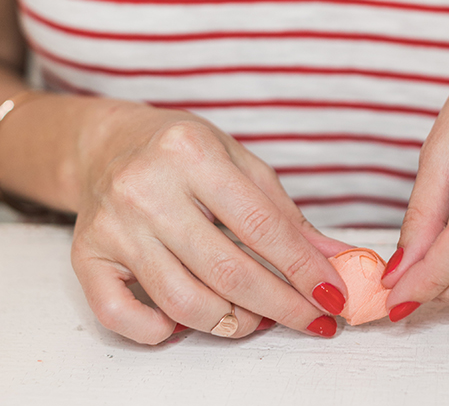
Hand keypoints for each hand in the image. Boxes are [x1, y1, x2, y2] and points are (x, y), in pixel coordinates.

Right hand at [71, 99, 350, 343]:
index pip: (261, 225)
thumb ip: (286, 214)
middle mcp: (147, 189)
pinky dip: (160, 332)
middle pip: (227, 270)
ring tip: (257, 316)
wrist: (110, 144)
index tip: (332, 295)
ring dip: (234, 322)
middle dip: (282, 306)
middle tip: (312, 320)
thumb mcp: (240, 163)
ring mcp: (113, 226)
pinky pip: (121, 315)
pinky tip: (187, 320)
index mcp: (192, 154)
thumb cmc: (183, 152)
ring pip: (183, 302)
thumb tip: (334, 258)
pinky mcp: (86, 254)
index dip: (303, 268)